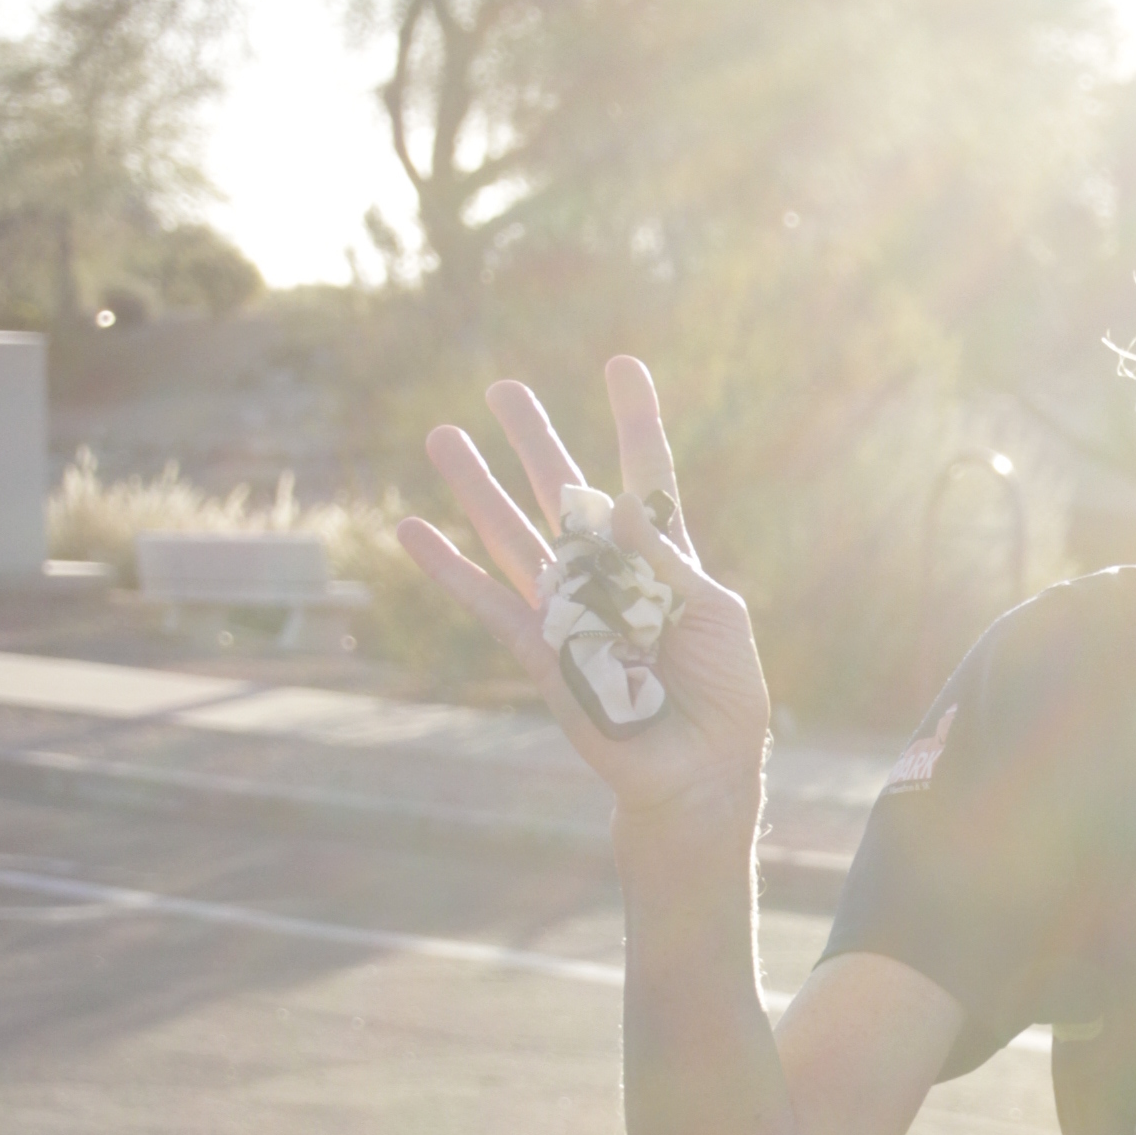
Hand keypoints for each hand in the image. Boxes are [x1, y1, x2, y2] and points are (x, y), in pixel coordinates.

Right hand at [397, 356, 768, 832]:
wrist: (698, 769)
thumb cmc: (724, 693)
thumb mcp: (714, 617)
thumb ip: (668, 560)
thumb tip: (619, 500)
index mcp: (662, 560)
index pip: (647, 477)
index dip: (634, 421)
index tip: (621, 364)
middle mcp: (608, 576)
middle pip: (564, 494)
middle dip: (534, 441)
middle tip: (503, 388)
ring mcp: (569, 611)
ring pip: (513, 536)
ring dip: (476, 489)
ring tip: (442, 436)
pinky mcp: (539, 653)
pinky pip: (486, 603)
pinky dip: (447, 568)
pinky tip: (411, 530)